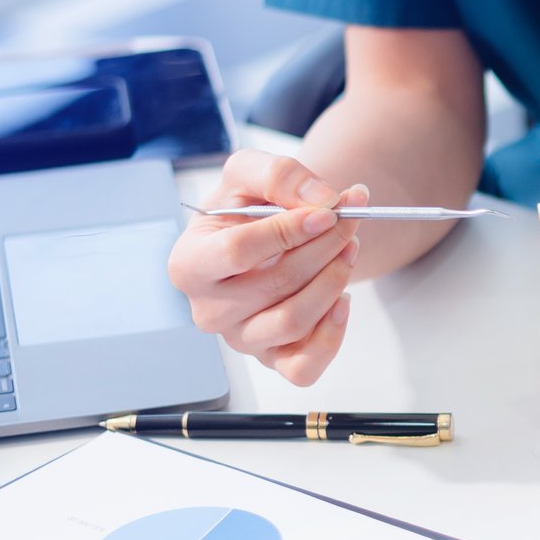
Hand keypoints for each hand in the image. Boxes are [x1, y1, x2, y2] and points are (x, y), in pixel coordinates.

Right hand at [167, 149, 369, 384]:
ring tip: (349, 248)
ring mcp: (240, 339)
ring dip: (334, 280)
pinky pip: (304, 366)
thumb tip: (322, 200)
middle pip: (275, 284)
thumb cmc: (246, 209)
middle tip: (350, 220)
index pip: (238, 251)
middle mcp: (209, 310)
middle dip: (324, 247)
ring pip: (294, 321)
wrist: (266, 237)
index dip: (289, 229)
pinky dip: (333, 333)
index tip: (328, 210)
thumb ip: (279, 174)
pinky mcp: (272, 360)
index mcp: (189, 264)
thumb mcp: (250, 173)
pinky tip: (342, 299)